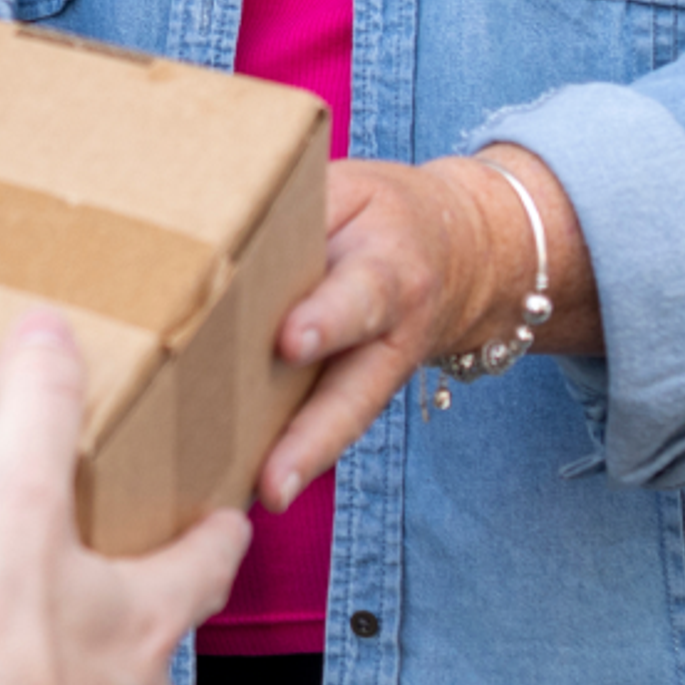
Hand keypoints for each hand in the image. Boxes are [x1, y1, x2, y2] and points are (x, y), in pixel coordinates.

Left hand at [254, 150, 598, 508]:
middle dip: (313, 436)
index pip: (358, 296)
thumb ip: (299, 209)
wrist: (467, 252)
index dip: (328, 319)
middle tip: (272, 477)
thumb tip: (216, 224)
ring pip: (345, 420)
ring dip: (305, 461)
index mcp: (390, 270)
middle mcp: (393, 332)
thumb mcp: (351, 189)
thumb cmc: (384, 214)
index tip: (290, 341)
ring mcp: (382, 372)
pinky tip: (254, 485)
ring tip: (264, 496)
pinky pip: (332, 424)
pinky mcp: (363, 392)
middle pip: (354, 391)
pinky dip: (298, 455)